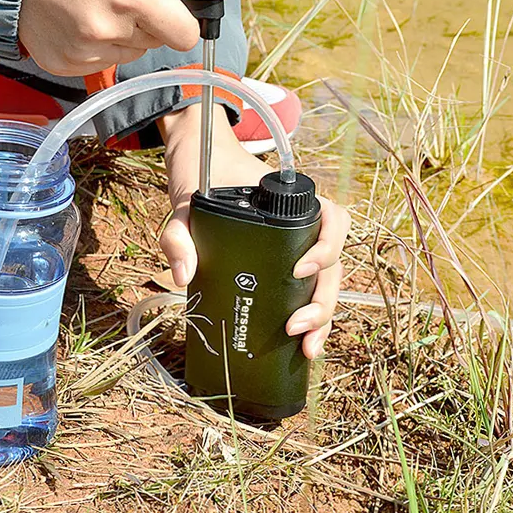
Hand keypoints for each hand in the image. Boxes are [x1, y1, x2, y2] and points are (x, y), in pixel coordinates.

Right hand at [19, 0, 231, 75]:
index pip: (185, 35)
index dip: (181, 20)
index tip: (166, 4)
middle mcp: (108, 30)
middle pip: (157, 42)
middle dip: (147, 20)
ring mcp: (84, 51)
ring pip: (130, 53)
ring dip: (122, 34)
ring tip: (92, 2)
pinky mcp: (65, 65)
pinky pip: (101, 63)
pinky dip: (96, 46)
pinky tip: (76, 18)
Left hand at [157, 104, 349, 358]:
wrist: (200, 164)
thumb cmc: (201, 178)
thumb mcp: (187, 204)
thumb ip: (179, 234)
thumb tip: (185, 276)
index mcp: (291, 203)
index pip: (332, 219)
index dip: (327, 247)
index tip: (300, 269)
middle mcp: (302, 227)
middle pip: (333, 265)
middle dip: (323, 301)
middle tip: (296, 326)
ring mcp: (295, 248)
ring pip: (326, 284)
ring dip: (323, 317)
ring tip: (308, 348)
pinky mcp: (282, 267)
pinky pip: (308, 291)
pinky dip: (311, 319)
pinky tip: (300, 345)